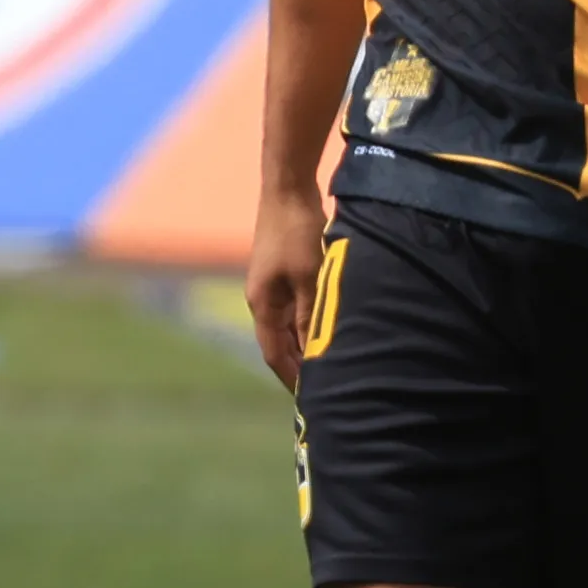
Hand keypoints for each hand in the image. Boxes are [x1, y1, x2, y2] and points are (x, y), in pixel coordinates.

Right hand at [243, 184, 328, 392]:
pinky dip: (305, 324)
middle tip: (322, 387)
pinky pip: (292, 309)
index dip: (291, 377)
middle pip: (278, 343)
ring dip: (302, 345)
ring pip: (286, 327)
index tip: (309, 398)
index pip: (273, 353)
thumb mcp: (309, 277)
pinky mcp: (281, 273)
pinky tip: (324, 330)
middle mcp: (261, 299)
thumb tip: (315, 351)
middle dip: (297, 366)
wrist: (287, 189)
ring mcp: (270, 286)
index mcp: (262, 304)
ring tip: (326, 364)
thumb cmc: (297, 232)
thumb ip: (310, 315)